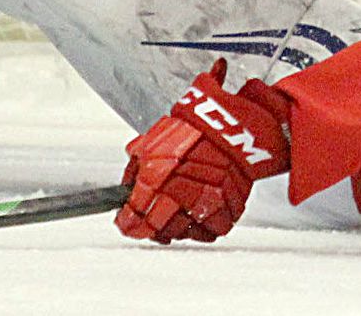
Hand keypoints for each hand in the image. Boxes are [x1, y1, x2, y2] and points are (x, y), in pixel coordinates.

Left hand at [115, 60, 290, 243]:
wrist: (235, 127)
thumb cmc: (197, 128)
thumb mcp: (156, 139)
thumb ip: (138, 164)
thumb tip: (128, 182)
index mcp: (157, 174)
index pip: (134, 212)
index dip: (127, 222)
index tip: (125, 223)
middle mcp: (179, 192)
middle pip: (155, 228)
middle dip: (147, 229)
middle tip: (145, 225)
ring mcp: (203, 203)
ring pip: (180, 233)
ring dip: (172, 230)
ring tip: (171, 220)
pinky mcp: (226, 209)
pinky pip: (208, 232)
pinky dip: (201, 229)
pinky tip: (196, 218)